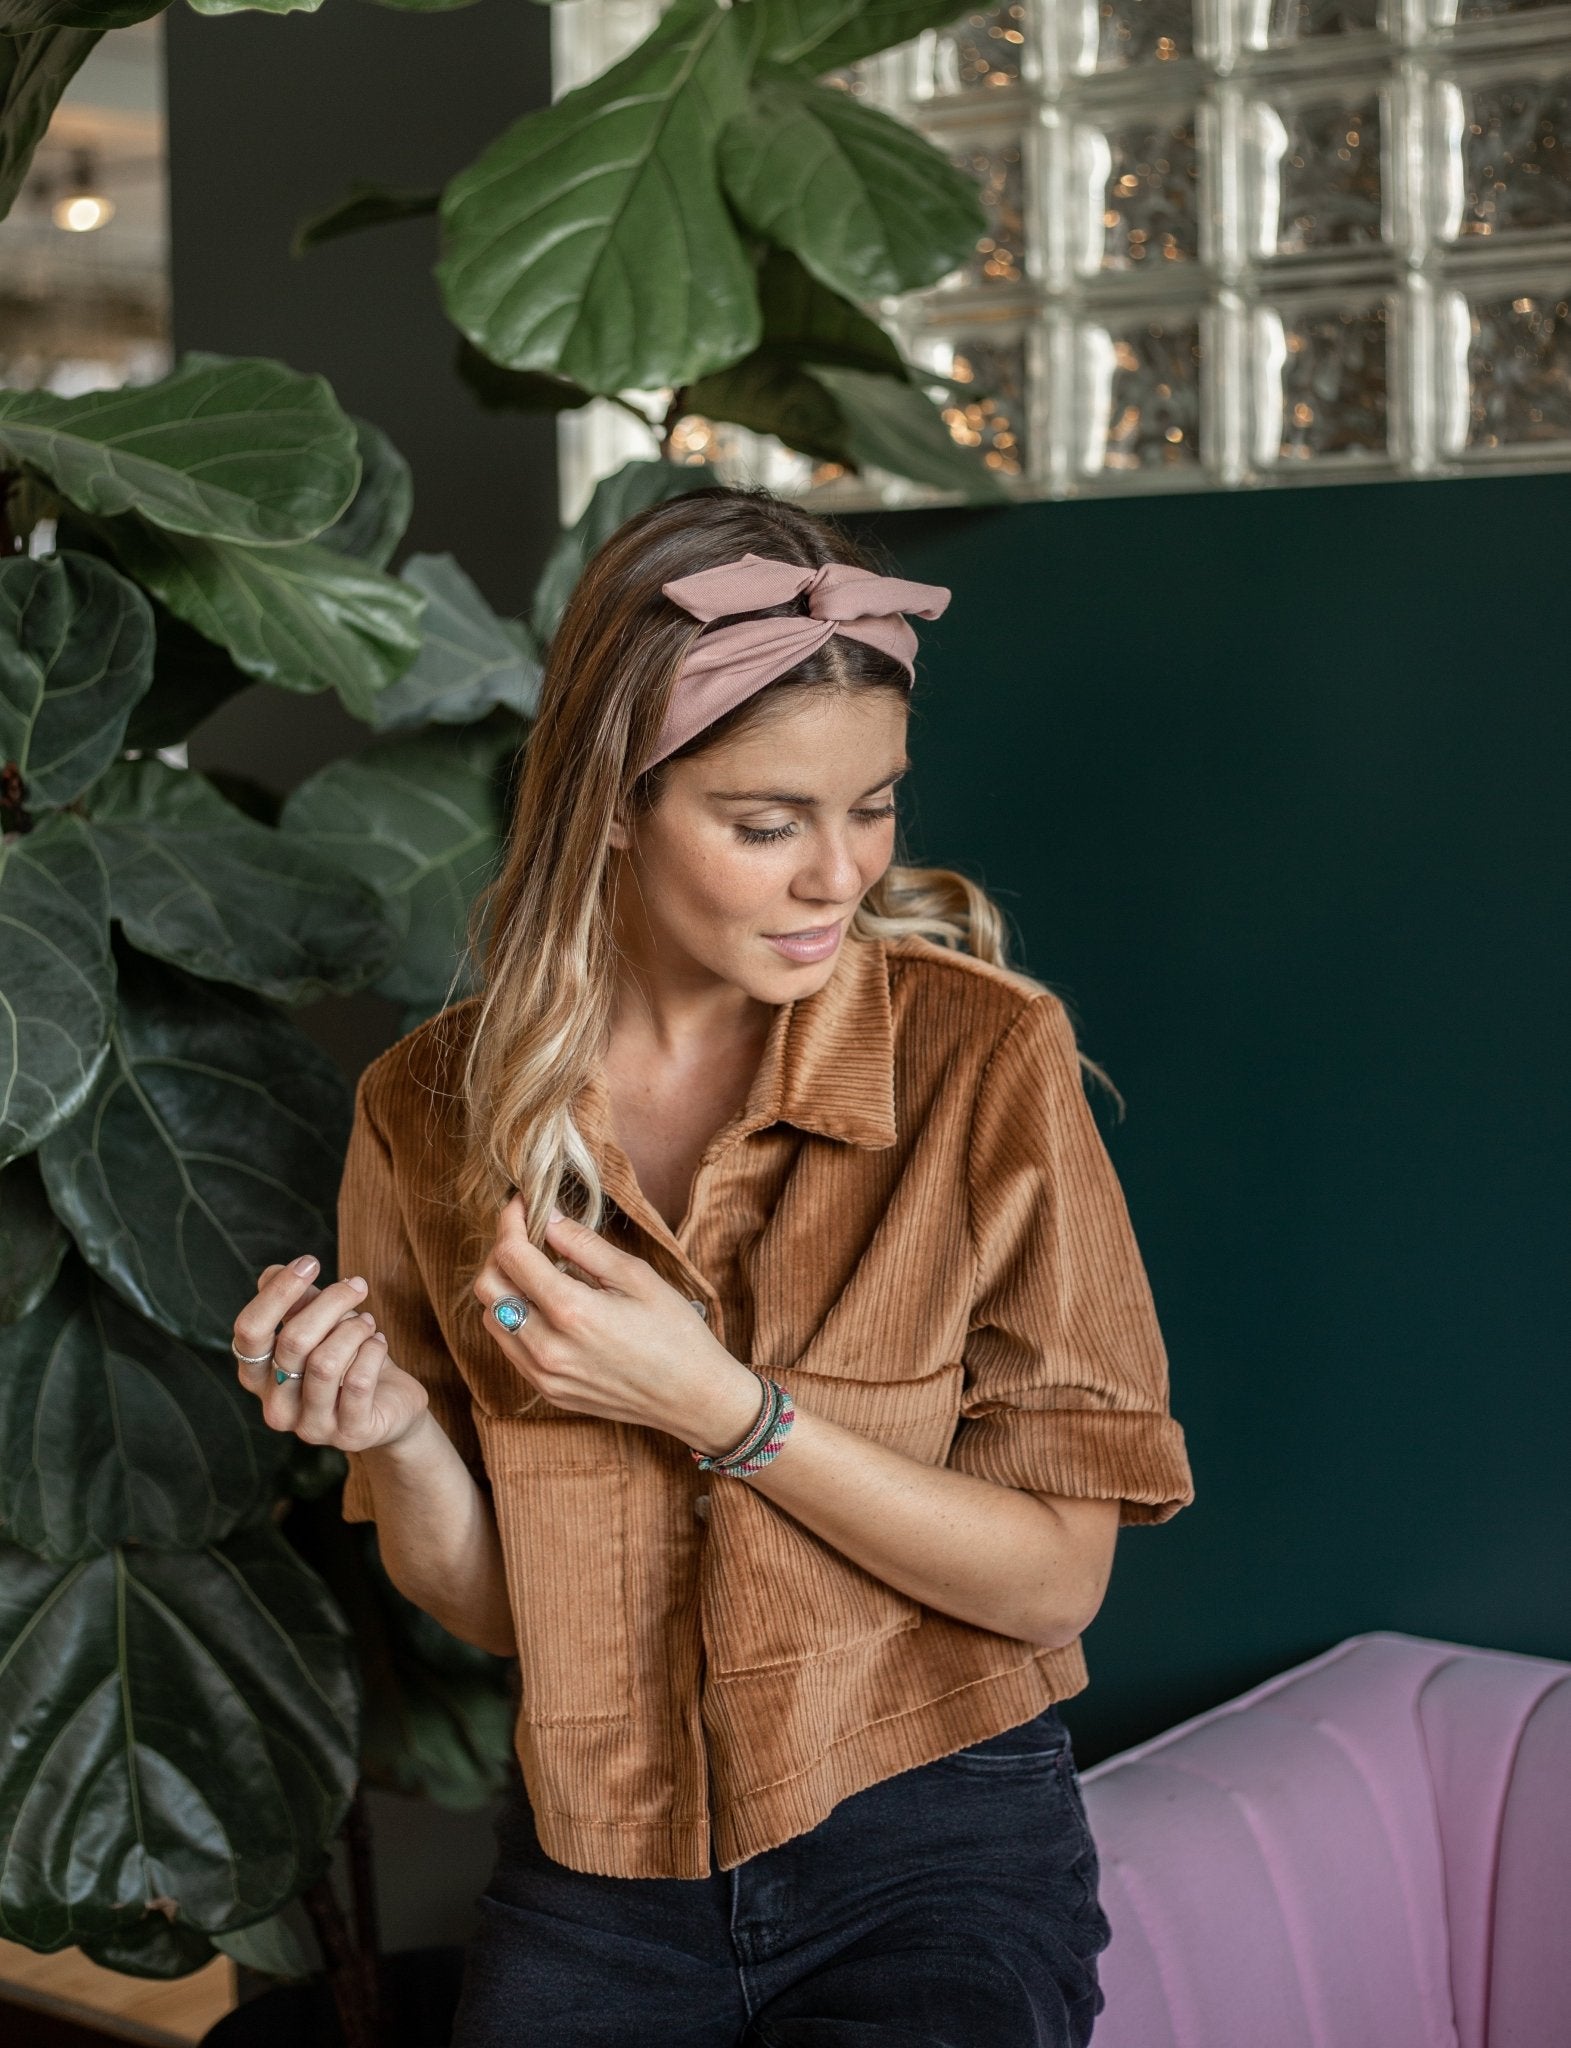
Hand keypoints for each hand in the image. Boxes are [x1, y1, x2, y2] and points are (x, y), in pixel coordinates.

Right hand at [232, 1255, 429, 1454]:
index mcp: (258, 1376)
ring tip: (367, 1322)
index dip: (278, 1292)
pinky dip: (373, 1351)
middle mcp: (276, 1407)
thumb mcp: (320, 1324)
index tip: (310, 1262)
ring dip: (354, 1329)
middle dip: (331, 1302)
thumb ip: (295, 1301)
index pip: (249, 1332)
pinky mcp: (349, 1434)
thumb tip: (274, 1272)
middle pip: (293, 1342)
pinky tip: (379, 1343)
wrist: (390, 1403)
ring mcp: (310, 1426)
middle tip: (358, 1286)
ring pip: (325, 1363)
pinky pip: (358, 1382)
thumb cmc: (347, 1357)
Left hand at [471, 1198, 760, 1448]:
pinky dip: (515, 1320)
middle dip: (500, 1253)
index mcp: (572, 1312)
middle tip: (526, 1237)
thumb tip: (547, 1218)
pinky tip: (546, 1309)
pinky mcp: (547, 1392)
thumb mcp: (636, 1276)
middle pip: (487, 1288)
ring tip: (537, 1273)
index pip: (512, 1256)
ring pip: (492, 1319)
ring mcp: (543, 1375)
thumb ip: (584, 1245)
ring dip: (504, 1289)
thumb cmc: (675, 1332)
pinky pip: (510, 1348)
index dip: (510, 1222)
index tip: (521, 1204)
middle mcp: (548, 1347)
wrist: (692, 1397)